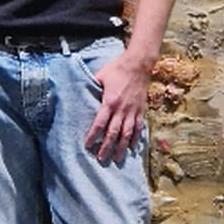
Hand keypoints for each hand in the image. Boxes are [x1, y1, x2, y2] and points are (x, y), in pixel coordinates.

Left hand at [84, 47, 151, 163]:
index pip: (100, 123)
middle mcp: (122, 109)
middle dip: (106, 147)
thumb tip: (82, 94)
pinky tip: (132, 147)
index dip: (93, 135)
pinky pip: (139, 127)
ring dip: (122, 147)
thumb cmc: (117, 69)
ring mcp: (133, 111)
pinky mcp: (141, 110)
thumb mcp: (100, 76)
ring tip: (117, 159)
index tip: (87, 145)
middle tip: (101, 159)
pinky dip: (135, 138)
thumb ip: (92, 87)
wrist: (138, 64)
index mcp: (110, 101)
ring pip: (127, 134)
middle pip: (113, 133)